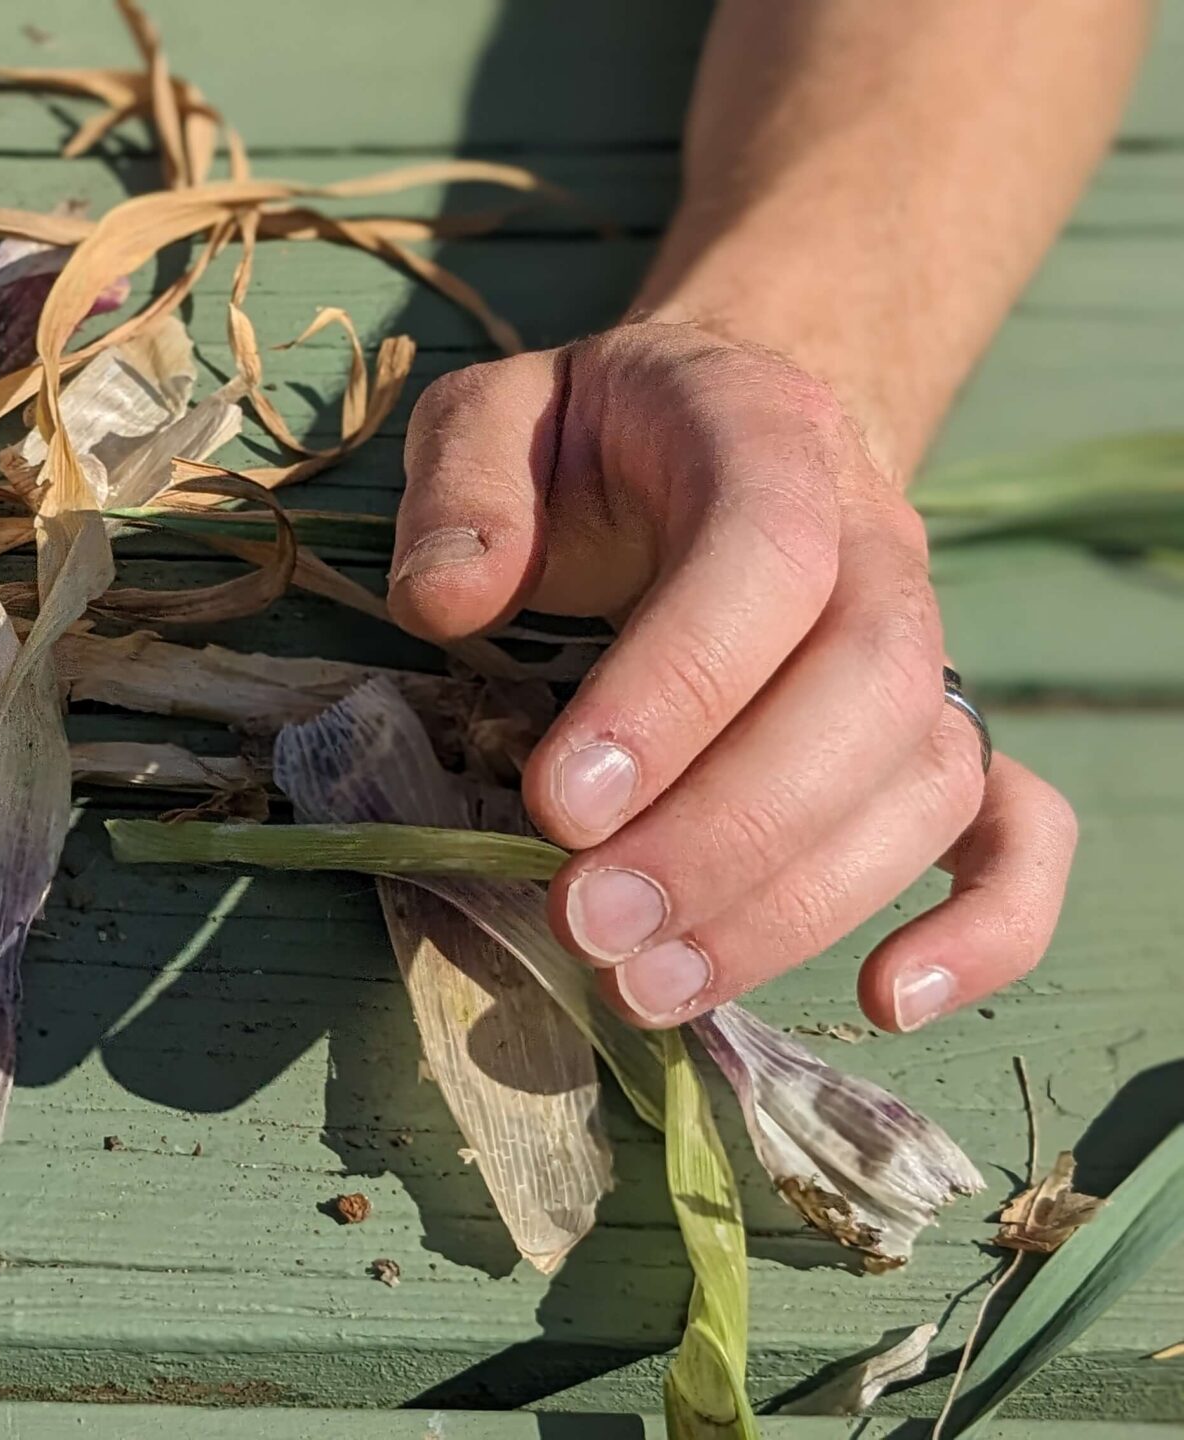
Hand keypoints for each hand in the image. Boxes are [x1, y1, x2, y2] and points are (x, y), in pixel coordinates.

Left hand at [392, 322, 1078, 1032]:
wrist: (694, 428)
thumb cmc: (577, 444)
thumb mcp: (491, 418)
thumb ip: (461, 487)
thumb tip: (444, 598)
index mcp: (762, 437)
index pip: (763, 557)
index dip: (676, 691)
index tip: (561, 805)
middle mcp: (874, 543)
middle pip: (865, 692)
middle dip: (725, 832)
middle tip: (588, 923)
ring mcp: (925, 645)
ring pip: (923, 783)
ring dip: (795, 905)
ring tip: (647, 984)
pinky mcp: (939, 736)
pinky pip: (1020, 831)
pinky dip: (988, 928)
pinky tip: (880, 1001)